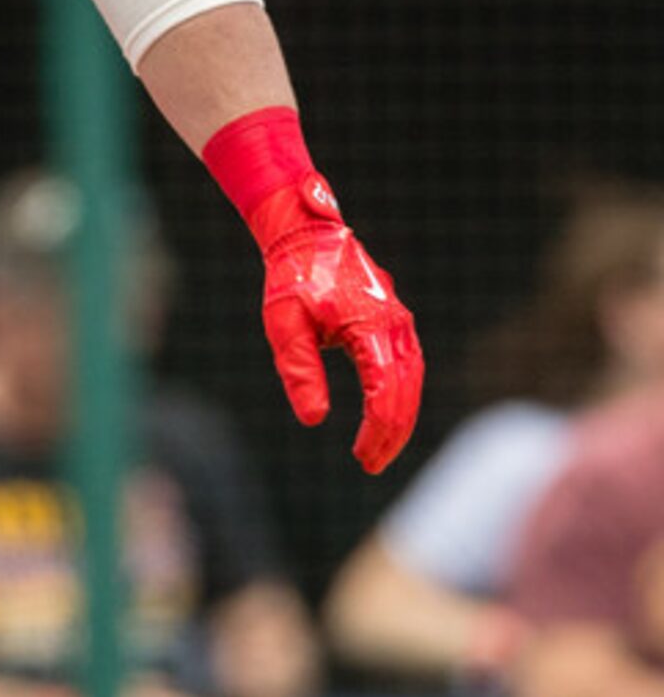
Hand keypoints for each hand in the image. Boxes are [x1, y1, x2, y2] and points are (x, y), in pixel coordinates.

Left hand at [245, 173, 421, 472]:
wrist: (305, 233)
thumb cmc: (291, 277)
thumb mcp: (285, 326)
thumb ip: (300, 372)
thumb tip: (313, 421)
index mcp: (372, 327)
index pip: (386, 394)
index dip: (378, 432)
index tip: (362, 458)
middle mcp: (396, 325)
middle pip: (406, 392)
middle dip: (392, 433)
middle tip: (371, 463)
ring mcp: (400, 320)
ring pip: (412, 379)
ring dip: (399, 416)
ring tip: (378, 447)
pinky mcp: (395, 319)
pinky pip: (406, 364)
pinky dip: (399, 393)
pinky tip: (383, 414)